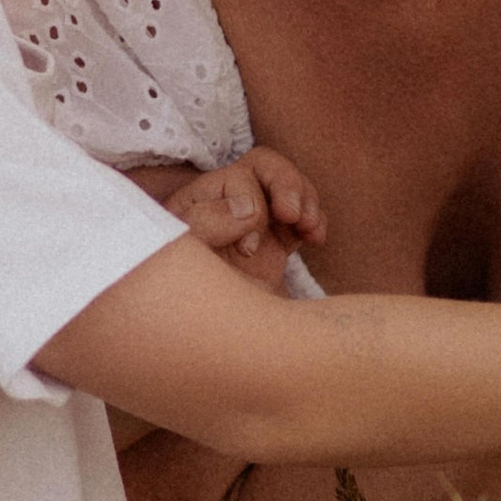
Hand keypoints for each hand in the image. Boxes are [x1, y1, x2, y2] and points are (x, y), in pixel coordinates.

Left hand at [128, 148, 326, 296]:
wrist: (209, 335)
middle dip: (287, 184)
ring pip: (289, 185)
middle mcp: (227, 203)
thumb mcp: (183, 258)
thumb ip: (204, 224)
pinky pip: (303, 215)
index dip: (250, 207)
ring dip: (307, 200)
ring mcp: (255, 220)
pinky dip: (316, 221)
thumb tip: (247, 209)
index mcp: (198, 201)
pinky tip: (316, 239)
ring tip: (310, 228)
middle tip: (294, 214)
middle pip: (265, 166)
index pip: (236, 178)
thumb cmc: (185, 296)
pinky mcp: (276, 240)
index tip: (248, 250)